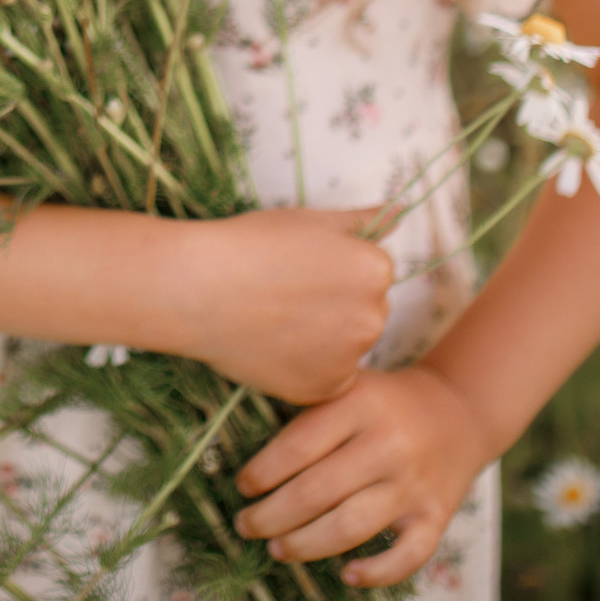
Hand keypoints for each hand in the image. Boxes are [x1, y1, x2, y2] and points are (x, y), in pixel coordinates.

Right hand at [162, 208, 392, 404]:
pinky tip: (275, 346)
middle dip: (337, 305)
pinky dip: (307, 367)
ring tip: (277, 319)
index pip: (371, 272)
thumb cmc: (252, 244)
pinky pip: (327, 378)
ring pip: (346, 346)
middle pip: (365, 311)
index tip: (300, 267)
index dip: (334, 269)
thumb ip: (364, 220)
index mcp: (376, 269)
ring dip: (324, 338)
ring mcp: (350, 357)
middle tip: (287, 293)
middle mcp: (374, 316)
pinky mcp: (323, 388)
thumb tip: (401, 212)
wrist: (198, 288)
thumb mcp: (312, 220)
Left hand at [231, 365, 490, 587]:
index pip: (299, 445)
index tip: (243, 486)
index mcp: (359, 404)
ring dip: (306, 545)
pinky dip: (377, 572)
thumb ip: (307, 408)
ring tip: (277, 550)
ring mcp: (413, 483)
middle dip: (272, 515)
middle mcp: (387, 444)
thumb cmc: (383, 403)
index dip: (263, 471)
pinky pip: (407, 555)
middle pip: (317, 491)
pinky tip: (347, 574)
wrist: (457, 412)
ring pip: (352, 525)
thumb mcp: (347, 385)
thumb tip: (245, 450)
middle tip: (246, 525)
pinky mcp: (437, 515)